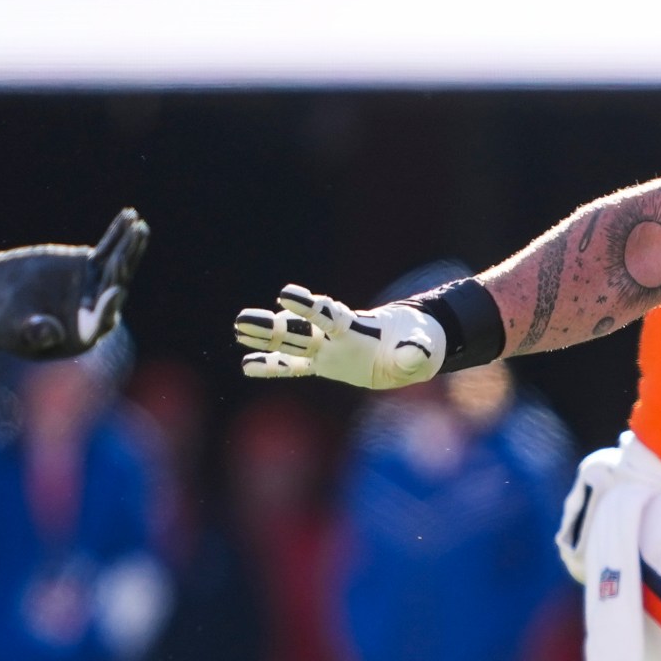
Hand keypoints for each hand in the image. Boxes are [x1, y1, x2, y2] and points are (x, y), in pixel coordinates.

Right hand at [0, 208, 148, 358]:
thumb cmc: (4, 321)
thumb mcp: (15, 330)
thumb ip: (34, 333)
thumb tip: (51, 332)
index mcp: (86, 333)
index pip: (102, 318)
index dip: (108, 305)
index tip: (115, 291)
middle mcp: (98, 309)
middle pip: (115, 287)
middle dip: (122, 268)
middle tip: (127, 249)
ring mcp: (96, 286)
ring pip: (117, 266)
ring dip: (128, 246)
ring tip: (139, 226)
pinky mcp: (89, 267)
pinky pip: (107, 249)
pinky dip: (117, 233)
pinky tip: (129, 217)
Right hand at [236, 286, 445, 387]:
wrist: (410, 349)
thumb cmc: (417, 346)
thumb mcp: (422, 352)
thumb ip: (416, 353)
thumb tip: (418, 353)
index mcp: (355, 330)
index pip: (328, 316)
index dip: (308, 306)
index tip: (285, 294)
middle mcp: (335, 337)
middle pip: (299, 330)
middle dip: (272, 325)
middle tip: (242, 318)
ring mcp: (326, 349)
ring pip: (290, 342)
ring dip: (265, 337)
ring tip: (238, 328)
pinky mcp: (324, 364)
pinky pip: (294, 366)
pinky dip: (273, 366)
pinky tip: (247, 365)